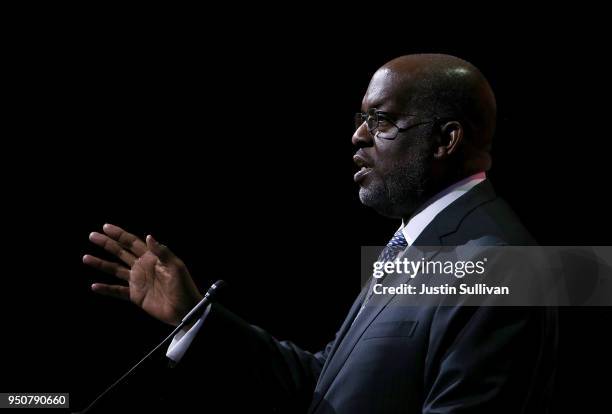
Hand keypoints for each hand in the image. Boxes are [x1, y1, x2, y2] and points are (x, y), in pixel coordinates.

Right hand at [83, 223, 202, 325]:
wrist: (185, 309)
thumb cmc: (183, 286)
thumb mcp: (175, 266)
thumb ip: (161, 252)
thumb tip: (148, 235)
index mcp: (152, 258)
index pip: (132, 242)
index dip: (119, 234)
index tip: (105, 227)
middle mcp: (142, 267)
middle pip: (121, 252)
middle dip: (107, 244)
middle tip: (92, 236)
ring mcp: (138, 281)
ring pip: (115, 270)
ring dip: (101, 264)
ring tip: (85, 258)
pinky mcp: (136, 296)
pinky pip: (118, 291)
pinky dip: (106, 289)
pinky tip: (94, 286)